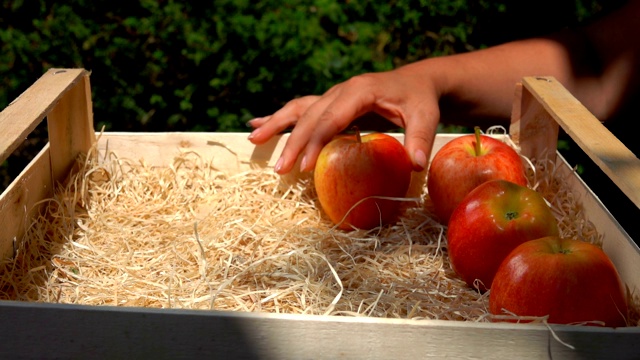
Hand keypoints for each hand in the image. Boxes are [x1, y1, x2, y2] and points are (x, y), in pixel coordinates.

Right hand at [247, 66, 441, 173]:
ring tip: (253, 139)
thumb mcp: (425, 116)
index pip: (332, 119)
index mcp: (359, 91)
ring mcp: (332, 95)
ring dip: (276, 124)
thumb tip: (417, 163)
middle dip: (293, 142)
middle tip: (280, 169)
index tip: (305, 166)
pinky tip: (257, 123)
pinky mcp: (330, 102)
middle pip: (309, 117)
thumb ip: (419, 138)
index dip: (317, 142)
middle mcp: (340, 90)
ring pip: (298, 109)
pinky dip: (279, 117)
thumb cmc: (420, 99)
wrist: (416, 81)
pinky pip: (300, 108)